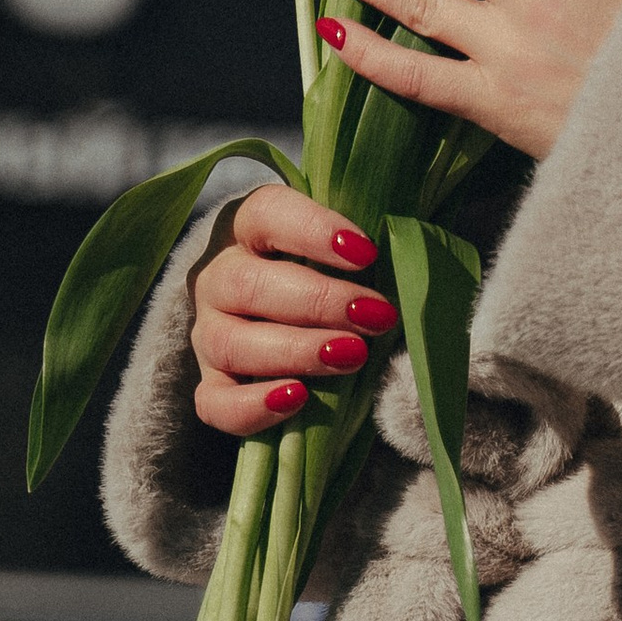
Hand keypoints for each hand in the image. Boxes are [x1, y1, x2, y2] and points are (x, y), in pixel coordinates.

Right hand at [191, 184, 397, 436]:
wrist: (292, 318)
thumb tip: (413, 274)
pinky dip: (252, 406)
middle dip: (318, 302)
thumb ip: (369, 256)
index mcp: (250, 227)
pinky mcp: (210, 383)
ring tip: (353, 355)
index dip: (314, 231)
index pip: (267, 214)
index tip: (367, 253)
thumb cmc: (333, 272)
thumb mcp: (348, 252)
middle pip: (247, 284)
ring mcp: (208, 332)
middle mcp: (220, 277)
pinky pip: (215, 402)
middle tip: (375, 316)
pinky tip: (297, 398)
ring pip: (230, 343)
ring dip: (296, 351)